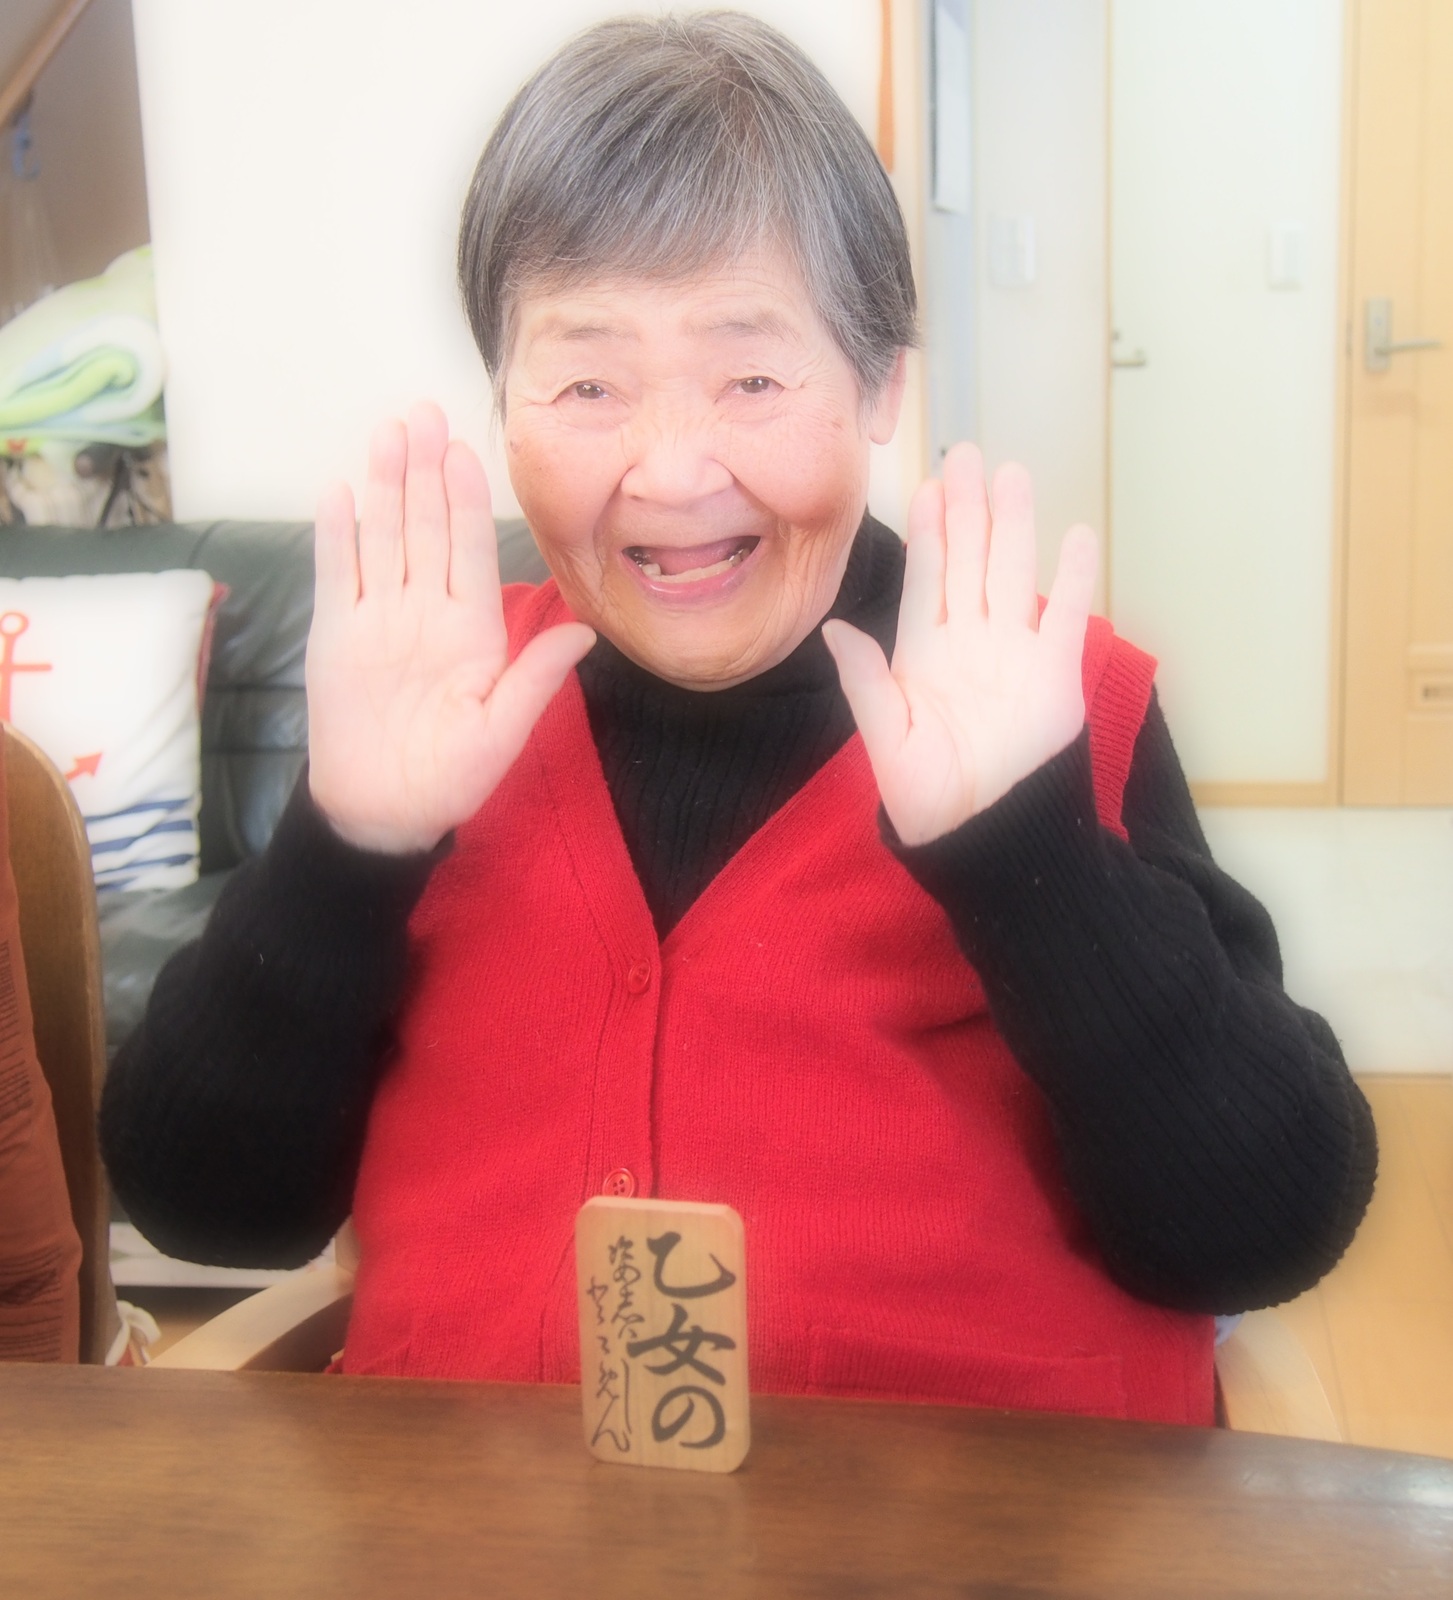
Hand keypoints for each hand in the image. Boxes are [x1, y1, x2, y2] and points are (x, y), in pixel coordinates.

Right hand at [306, 402, 593, 852]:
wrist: (383, 811)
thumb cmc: (449, 777)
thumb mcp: (501, 731)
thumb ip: (535, 677)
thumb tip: (585, 632)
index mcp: (471, 629)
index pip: (470, 551)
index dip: (466, 501)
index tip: (466, 453)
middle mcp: (425, 612)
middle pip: (426, 528)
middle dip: (425, 471)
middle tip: (424, 413)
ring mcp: (378, 618)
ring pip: (383, 537)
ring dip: (384, 486)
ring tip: (387, 433)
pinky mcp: (336, 634)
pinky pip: (337, 575)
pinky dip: (336, 536)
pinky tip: (339, 492)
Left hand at [823, 442, 1096, 845]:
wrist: (984, 833)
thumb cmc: (927, 797)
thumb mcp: (886, 741)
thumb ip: (866, 682)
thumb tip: (834, 629)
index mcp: (923, 652)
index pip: (927, 577)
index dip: (929, 532)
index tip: (928, 486)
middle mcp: (969, 641)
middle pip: (971, 560)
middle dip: (969, 509)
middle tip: (967, 454)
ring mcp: (1014, 652)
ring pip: (1014, 574)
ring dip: (1015, 526)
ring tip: (1014, 476)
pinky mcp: (1054, 673)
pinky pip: (1066, 616)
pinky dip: (1074, 577)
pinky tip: (1076, 535)